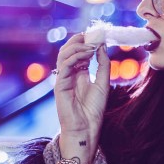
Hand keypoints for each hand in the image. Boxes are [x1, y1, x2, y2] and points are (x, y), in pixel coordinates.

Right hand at [53, 33, 110, 160]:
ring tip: (90, 44)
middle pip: (69, 51)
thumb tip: (102, 46)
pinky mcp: (59, 85)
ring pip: (64, 55)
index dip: (87, 42)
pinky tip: (86, 54)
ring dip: (77, 47)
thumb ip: (103, 65)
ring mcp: (63, 79)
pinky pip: (64, 66)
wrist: (86, 128)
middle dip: (80, 41)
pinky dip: (75, 57)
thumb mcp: (104, 83)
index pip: (79, 52)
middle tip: (92, 34)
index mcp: (79, 73)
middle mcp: (69, 74)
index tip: (98, 35)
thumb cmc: (93, 110)